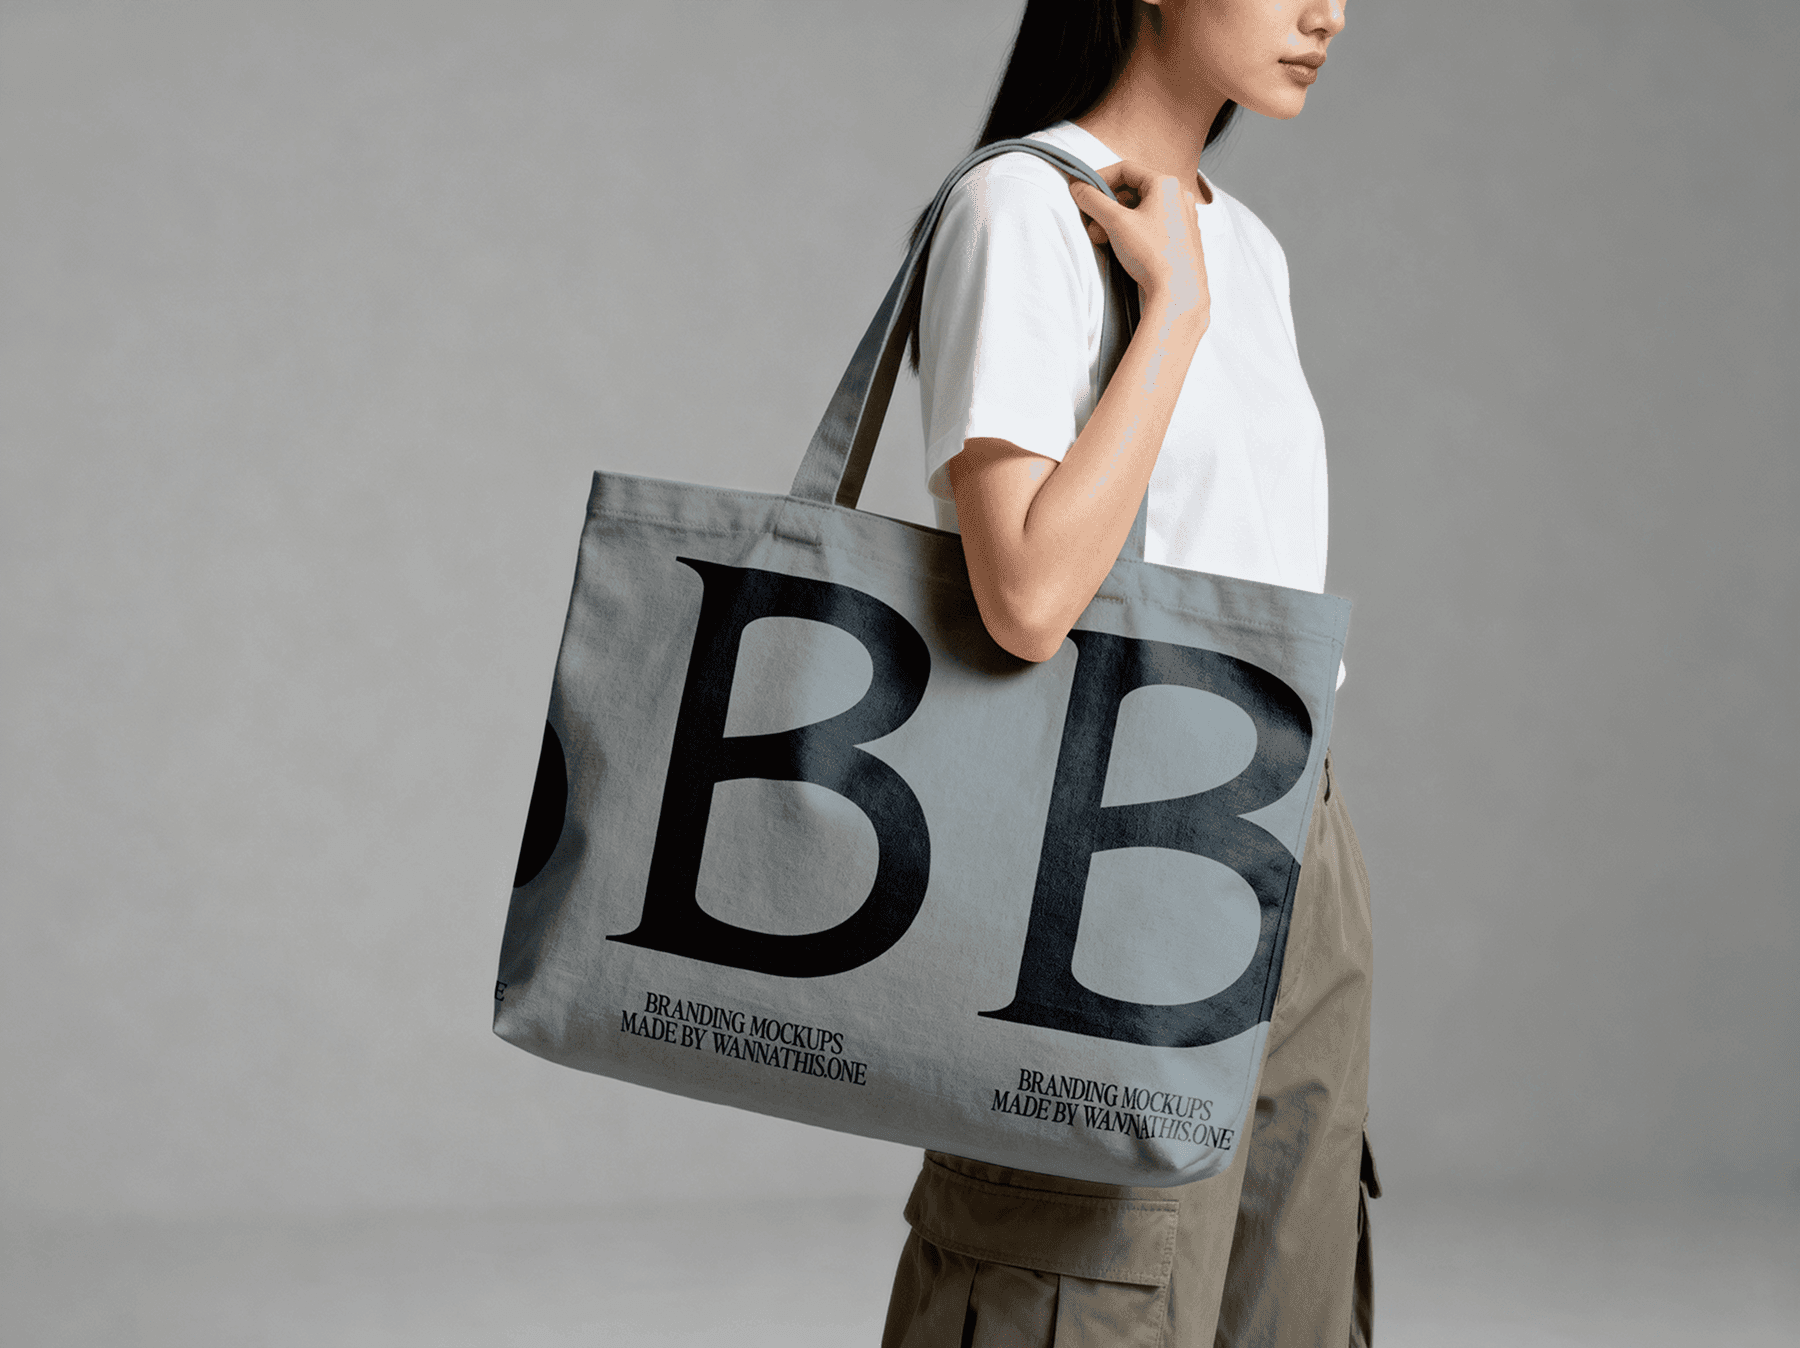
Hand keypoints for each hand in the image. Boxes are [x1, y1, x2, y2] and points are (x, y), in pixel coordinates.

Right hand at [1069, 161, 1208, 326]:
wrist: (1179, 292)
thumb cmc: (1153, 254)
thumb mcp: (1115, 222)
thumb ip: (1093, 200)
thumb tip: (1078, 187)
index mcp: (1166, 184)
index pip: (1125, 169)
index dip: (1099, 178)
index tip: (1083, 192)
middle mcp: (1179, 196)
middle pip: (1134, 191)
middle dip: (1107, 206)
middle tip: (1092, 224)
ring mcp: (1183, 218)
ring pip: (1142, 210)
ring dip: (1118, 221)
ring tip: (1104, 240)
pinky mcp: (1183, 239)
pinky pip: (1153, 225)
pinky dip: (1134, 231)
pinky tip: (1123, 249)